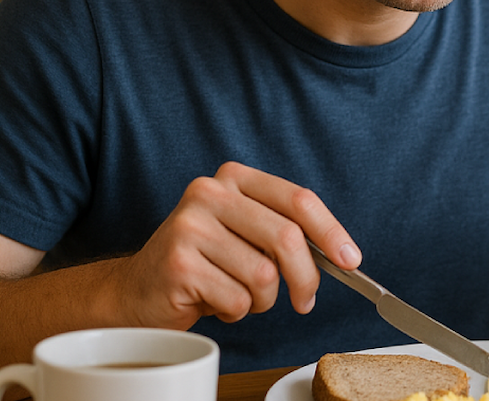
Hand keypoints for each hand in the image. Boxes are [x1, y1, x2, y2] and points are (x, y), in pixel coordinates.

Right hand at [109, 161, 358, 328]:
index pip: (298, 199)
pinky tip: (213, 301)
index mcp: (234, 178)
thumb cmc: (204, 264)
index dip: (331, 231)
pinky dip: (235, 311)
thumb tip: (340, 255)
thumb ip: (282, 233)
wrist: (138, 291)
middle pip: (287, 236)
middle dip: (306, 277)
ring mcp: (191, 226)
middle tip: (305, 301)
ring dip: (260, 299)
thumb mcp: (244, 235)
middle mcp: (210, 193)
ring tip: (236, 294)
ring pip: (264, 275)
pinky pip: (237, 299)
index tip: (350, 259)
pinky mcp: (179, 263)